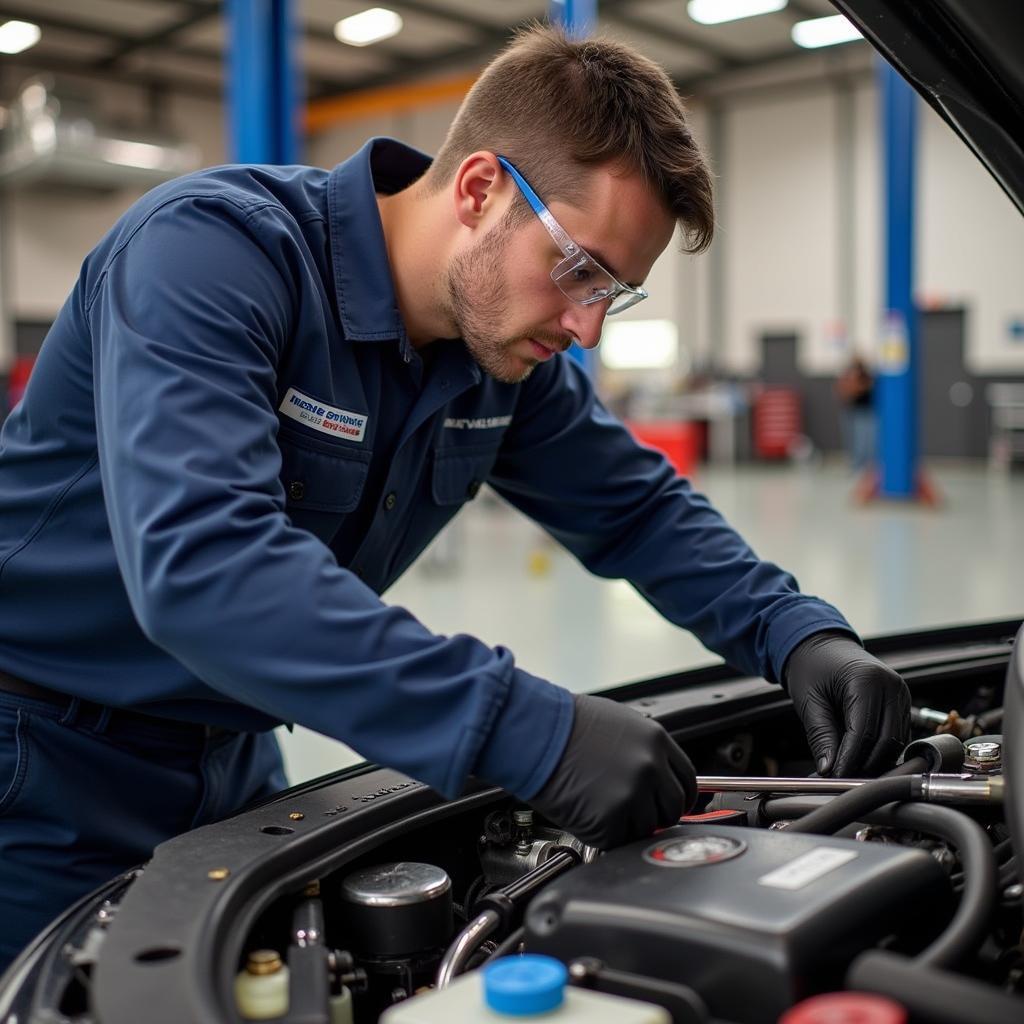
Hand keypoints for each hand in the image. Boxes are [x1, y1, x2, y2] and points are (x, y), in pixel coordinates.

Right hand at [528, 694, 696, 848]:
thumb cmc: (565, 724)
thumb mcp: (619, 723)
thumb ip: (644, 749)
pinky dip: (605, 834)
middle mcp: (650, 768)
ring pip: (646, 829)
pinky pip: (618, 841)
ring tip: (600, 804)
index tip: (668, 803)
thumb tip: (656, 774)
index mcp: (655, 740)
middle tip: (632, 810)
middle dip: (655, 814)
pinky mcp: (609, 821)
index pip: (687, 779)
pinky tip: (588, 812)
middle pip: (672, 808)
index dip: (679, 795)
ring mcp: (631, 796)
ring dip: (628, 825)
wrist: (534, 732)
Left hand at [785, 631, 910, 776]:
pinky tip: (860, 759)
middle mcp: (892, 686)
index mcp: (867, 680)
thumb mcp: (809, 700)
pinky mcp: (902, 703)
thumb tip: (829, 770)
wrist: (821, 646)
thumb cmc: (812, 667)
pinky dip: (880, 751)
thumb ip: (821, 735)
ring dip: (874, 762)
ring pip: (895, 742)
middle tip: (840, 780)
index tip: (834, 777)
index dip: (850, 759)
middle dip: (864, 765)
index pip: (864, 732)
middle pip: (886, 741)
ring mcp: (901, 694)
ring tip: (847, 772)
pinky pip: (897, 735)